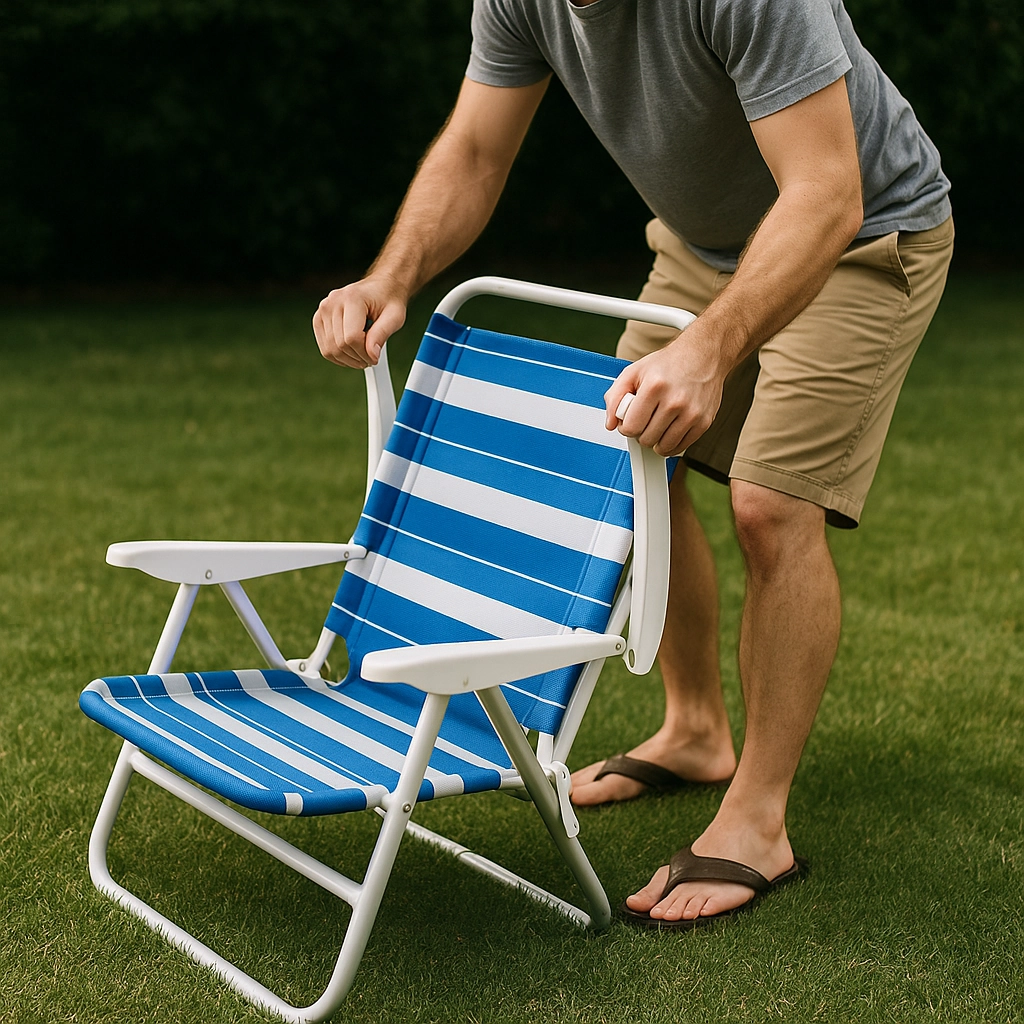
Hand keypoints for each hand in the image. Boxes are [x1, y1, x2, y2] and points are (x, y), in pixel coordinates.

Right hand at [313, 274, 407, 368]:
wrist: (381, 287)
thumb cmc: (388, 299)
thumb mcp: (394, 317)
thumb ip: (382, 334)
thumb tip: (372, 355)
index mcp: (352, 298)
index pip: (351, 338)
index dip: (364, 354)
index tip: (375, 357)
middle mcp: (333, 302)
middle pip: (340, 345)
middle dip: (357, 358)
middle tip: (370, 358)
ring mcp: (324, 309)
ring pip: (330, 349)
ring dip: (347, 359)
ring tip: (362, 355)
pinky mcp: (319, 318)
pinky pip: (324, 347)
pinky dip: (337, 356)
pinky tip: (351, 353)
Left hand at [605, 325, 725, 456]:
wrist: (702, 356)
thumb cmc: (667, 365)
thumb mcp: (634, 372)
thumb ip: (615, 397)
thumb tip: (610, 424)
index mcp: (654, 387)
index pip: (631, 427)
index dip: (626, 427)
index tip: (630, 420)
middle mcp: (674, 400)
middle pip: (646, 439)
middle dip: (641, 432)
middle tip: (646, 419)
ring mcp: (691, 412)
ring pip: (663, 447)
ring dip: (656, 440)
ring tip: (657, 424)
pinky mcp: (704, 421)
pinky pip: (681, 447)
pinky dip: (671, 444)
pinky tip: (669, 430)